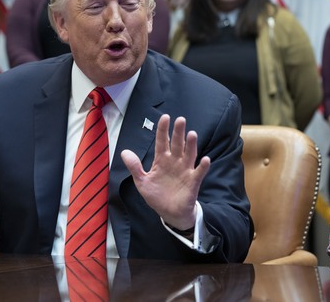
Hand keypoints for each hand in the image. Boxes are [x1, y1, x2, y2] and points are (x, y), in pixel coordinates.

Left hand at [121, 114, 209, 229]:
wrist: (169, 213)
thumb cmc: (157, 195)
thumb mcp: (142, 182)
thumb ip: (134, 167)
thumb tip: (124, 152)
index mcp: (162, 160)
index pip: (162, 141)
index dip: (163, 130)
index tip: (165, 117)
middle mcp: (175, 162)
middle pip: (177, 144)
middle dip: (178, 132)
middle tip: (180, 120)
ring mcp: (185, 171)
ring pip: (189, 154)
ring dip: (191, 145)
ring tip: (192, 134)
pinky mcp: (193, 182)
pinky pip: (198, 173)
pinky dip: (202, 166)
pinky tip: (205, 159)